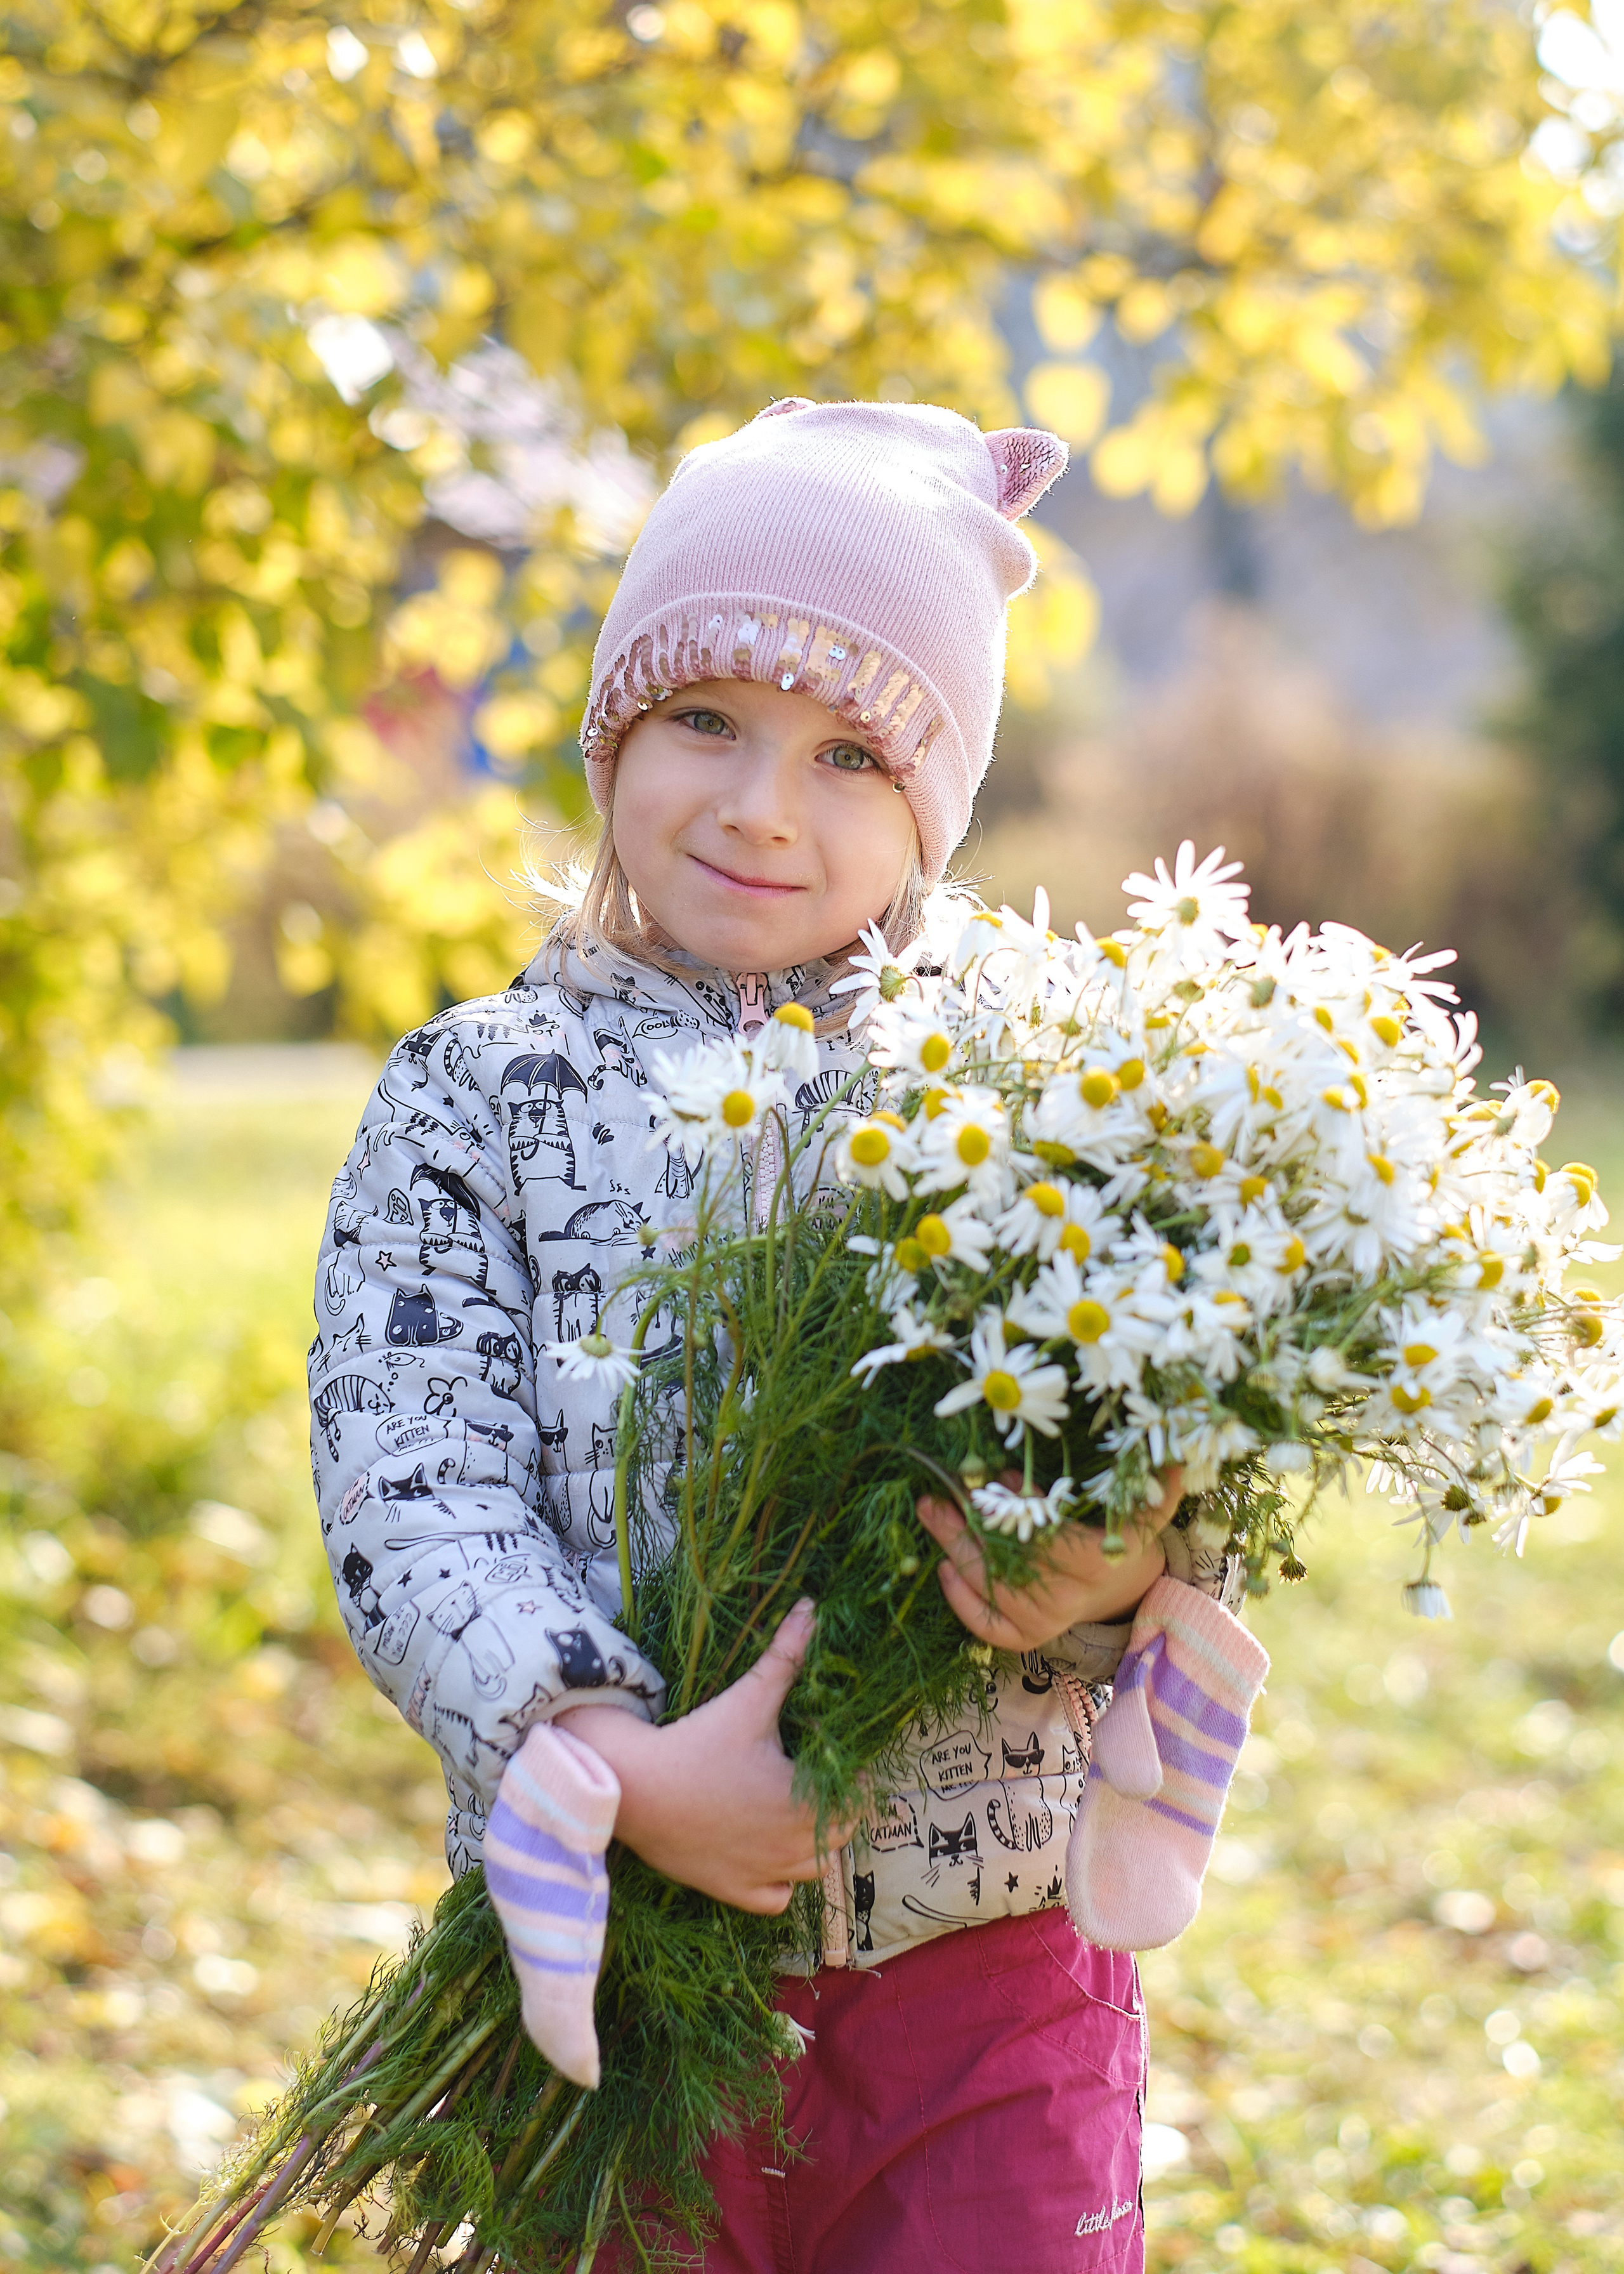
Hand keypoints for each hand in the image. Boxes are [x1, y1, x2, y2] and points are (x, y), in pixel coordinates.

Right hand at [553, 1599, 855, 1914]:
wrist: (633, 1788)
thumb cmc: (697, 1742)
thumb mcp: (749, 1698)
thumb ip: (787, 1655)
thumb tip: (812, 1608)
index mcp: (804, 1803)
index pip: (861, 1800)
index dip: (855, 1777)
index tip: (836, 1756)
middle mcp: (791, 1846)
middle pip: (841, 1834)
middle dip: (837, 1806)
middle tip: (815, 1776)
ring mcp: (763, 1873)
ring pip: (814, 1869)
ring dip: (814, 1843)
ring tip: (796, 1811)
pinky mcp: (731, 1890)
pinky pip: (776, 1899)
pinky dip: (780, 1882)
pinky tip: (767, 1853)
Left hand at [915, 1469, 1181, 1652]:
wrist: (1119, 1589)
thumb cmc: (1110, 1538)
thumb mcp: (1117, 1510)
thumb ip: (1082, 1489)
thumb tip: (1019, 1469)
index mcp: (1095, 1563)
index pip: (1042, 1537)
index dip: (1011, 1511)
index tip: (984, 1484)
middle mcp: (1067, 1598)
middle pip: (1006, 1559)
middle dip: (966, 1526)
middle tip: (935, 1498)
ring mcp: (1045, 1622)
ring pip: (989, 1586)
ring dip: (956, 1548)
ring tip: (933, 1514)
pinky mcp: (1027, 1638)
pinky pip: (986, 1624)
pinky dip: (961, 1598)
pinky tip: (946, 1567)